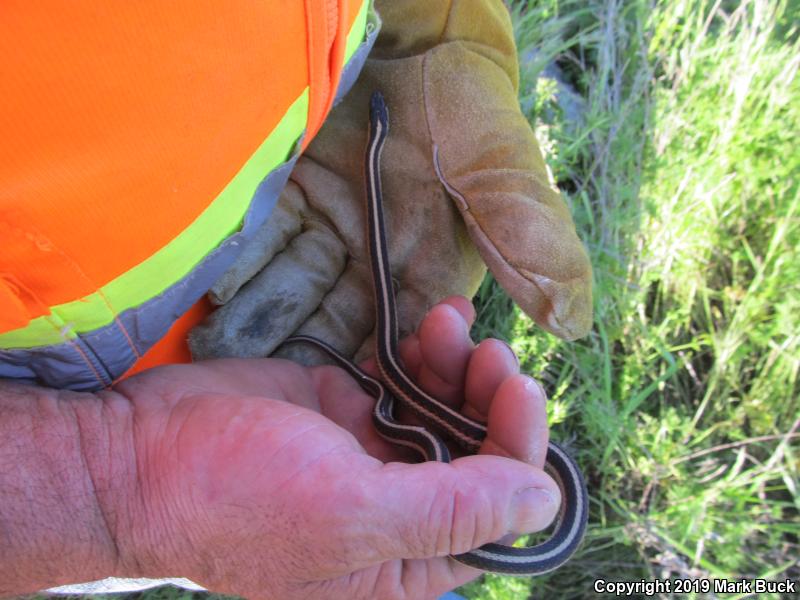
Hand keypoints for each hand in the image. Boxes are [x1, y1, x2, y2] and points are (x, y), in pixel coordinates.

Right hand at [111, 298, 557, 598]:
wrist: (141, 453)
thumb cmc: (236, 499)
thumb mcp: (350, 516)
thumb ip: (453, 512)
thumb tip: (542, 502)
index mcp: (405, 565)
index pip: (496, 514)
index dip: (518, 451)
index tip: (517, 390)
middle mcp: (397, 514)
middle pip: (479, 455)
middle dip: (490, 400)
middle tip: (489, 354)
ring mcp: (372, 457)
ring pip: (447, 410)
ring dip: (458, 367)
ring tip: (448, 326)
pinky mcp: (347, 411)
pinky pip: (407, 381)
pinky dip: (424, 355)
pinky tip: (430, 328)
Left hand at [188, 0, 591, 365]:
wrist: (417, 44)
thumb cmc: (468, 110)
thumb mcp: (503, 174)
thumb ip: (532, 243)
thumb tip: (571, 323)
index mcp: (429, 271)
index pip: (400, 334)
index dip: (367, 363)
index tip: (332, 385)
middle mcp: (377, 262)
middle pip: (332, 317)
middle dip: (294, 343)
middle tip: (251, 371)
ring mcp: (331, 230)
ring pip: (291, 286)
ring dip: (256, 314)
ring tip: (216, 342)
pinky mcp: (293, 197)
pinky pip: (264, 240)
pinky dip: (240, 261)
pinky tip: (209, 287)